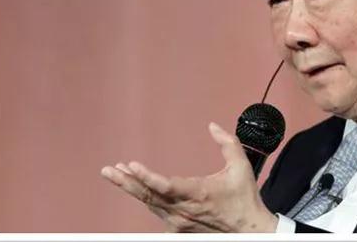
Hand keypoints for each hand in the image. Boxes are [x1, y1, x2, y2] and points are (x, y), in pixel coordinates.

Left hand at [100, 122, 277, 232]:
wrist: (248, 230)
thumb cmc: (244, 197)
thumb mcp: (242, 166)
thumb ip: (227, 143)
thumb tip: (212, 126)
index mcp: (199, 193)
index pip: (165, 186)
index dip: (146, 176)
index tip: (131, 165)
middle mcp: (185, 210)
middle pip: (148, 196)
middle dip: (126, 182)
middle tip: (108, 170)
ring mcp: (179, 221)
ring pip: (149, 204)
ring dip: (132, 188)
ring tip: (116, 174)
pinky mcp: (178, 228)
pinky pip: (156, 211)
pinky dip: (145, 198)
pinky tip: (135, 187)